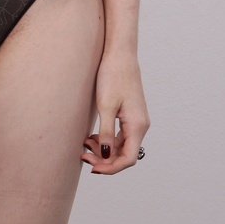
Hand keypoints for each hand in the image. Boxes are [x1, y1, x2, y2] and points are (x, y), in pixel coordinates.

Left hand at [82, 54, 149, 173]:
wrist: (120, 55)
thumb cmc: (113, 76)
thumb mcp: (106, 106)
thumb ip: (106, 133)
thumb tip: (106, 155)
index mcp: (137, 125)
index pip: (128, 159)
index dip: (111, 168)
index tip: (92, 168)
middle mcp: (141, 126)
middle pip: (124, 155)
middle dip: (104, 160)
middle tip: (83, 156)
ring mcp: (136, 121)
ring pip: (121, 147)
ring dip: (104, 150)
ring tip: (85, 144)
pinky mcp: (130, 116)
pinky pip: (120, 136)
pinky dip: (106, 140)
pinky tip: (92, 137)